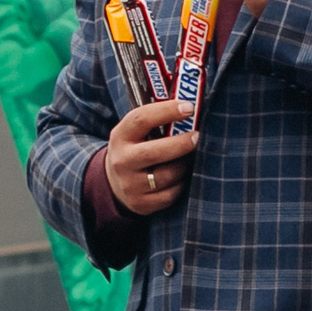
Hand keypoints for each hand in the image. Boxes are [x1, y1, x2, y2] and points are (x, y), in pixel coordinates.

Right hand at [104, 98, 197, 214]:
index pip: (141, 119)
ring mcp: (130, 184)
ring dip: (183, 166)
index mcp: (120, 136)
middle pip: (154, 152)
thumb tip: (190, 107)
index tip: (189, 107)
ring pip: (166, 176)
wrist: (114, 183)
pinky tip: (181, 177)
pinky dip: (180, 185)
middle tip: (197, 136)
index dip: (167, 111)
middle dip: (181, 144)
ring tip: (189, 158)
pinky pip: (169, 195)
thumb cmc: (135, 149)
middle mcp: (122, 161)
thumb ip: (155, 122)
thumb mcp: (134, 133)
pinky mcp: (140, 203)